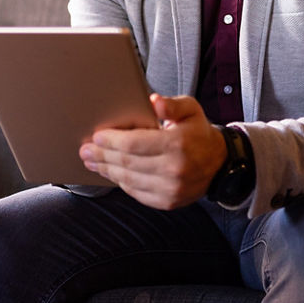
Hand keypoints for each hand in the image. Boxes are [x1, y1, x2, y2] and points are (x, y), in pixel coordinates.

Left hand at [79, 94, 226, 209]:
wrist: (218, 163)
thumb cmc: (198, 133)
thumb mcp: (190, 109)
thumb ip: (171, 104)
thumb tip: (153, 100)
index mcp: (177, 144)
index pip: (134, 144)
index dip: (111, 141)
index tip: (96, 136)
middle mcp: (174, 169)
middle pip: (127, 162)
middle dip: (102, 155)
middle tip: (85, 150)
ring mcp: (171, 188)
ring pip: (128, 179)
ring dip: (106, 170)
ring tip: (92, 161)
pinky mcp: (167, 201)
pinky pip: (136, 192)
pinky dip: (121, 182)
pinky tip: (111, 172)